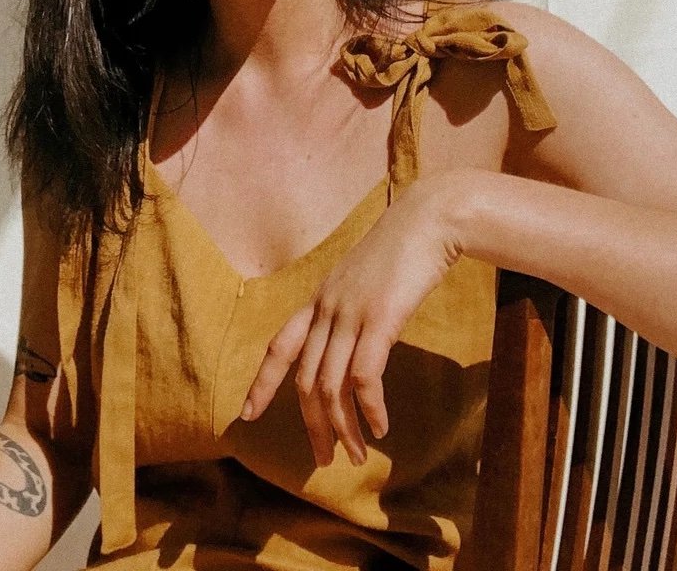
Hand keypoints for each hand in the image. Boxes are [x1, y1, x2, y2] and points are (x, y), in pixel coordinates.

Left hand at [240, 172, 467, 465]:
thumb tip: (356, 339)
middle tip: (324, 458)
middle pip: (305, 379)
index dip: (261, 383)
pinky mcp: (380, 318)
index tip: (246, 414)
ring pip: (330, 385)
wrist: (431, 218)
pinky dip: (369, 408)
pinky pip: (363, 375)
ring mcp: (350, 313)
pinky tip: (380, 427)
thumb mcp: (367, 279)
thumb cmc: (405, 248)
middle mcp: (327, 308)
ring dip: (342, 427)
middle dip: (311, 425)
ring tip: (355, 455)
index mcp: (320, 299)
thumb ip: (353, 307)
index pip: (279, 346)